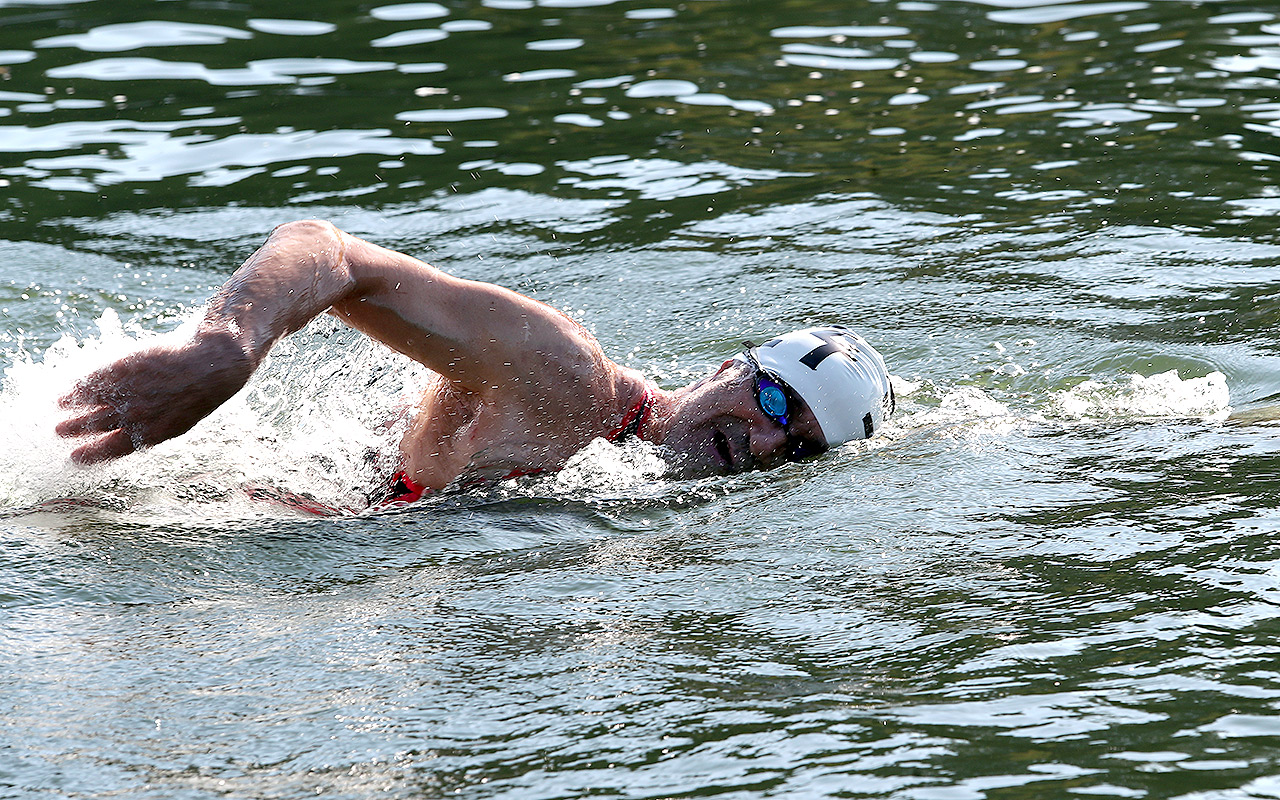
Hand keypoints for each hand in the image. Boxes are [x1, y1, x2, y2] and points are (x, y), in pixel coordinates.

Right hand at [56, 329, 252, 464]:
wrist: (210, 363)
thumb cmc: (197, 396)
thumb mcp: (177, 423)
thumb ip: (149, 430)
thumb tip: (125, 438)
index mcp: (150, 434)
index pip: (111, 450)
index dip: (90, 455)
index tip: (73, 458)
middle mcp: (136, 415)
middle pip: (96, 426)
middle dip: (74, 430)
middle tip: (59, 431)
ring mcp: (129, 391)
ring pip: (91, 403)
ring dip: (71, 407)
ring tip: (58, 408)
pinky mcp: (125, 368)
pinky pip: (96, 380)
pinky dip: (81, 386)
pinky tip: (71, 388)